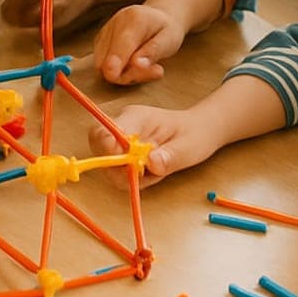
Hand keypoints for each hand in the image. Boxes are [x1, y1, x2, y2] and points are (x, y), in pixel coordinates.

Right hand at [87, 103, 217, 188]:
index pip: (104, 130)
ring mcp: (122, 137)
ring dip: (125, 175)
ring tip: (153, 172)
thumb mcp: (188, 148)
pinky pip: (117, 168)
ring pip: (106, 160)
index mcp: (136, 118)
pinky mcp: (124, 149)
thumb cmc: (195, 135)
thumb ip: (169, 157)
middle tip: (143, 174)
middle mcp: (123, 125)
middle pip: (98, 144)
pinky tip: (150, 173)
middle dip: (115, 167)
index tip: (127, 166)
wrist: (199, 130)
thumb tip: (151, 164)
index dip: (108, 151)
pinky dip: (131, 177)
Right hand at [93, 2, 185, 84]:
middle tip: (156, 72)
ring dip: (124, 75)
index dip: (116, 62)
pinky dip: (118, 72)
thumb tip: (137, 64)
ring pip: (102, 64)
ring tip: (149, 68)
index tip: (114, 77)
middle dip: (127, 75)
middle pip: (108, 58)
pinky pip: (102, 65)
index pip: (121, 44)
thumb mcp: (169, 39)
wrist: (156, 18)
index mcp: (134, 19)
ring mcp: (104, 33)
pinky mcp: (99, 43)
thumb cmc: (165, 30)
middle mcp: (114, 24)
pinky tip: (136, 67)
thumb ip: (153, 51)